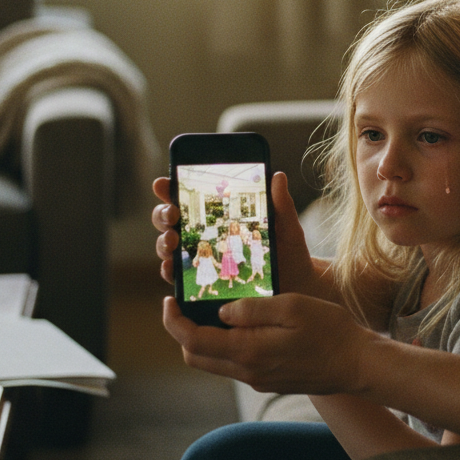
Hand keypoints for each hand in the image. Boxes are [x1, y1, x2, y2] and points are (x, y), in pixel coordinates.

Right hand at [153, 171, 322, 294]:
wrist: (295, 285)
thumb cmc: (288, 251)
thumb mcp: (286, 225)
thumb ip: (280, 202)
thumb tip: (277, 175)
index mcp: (221, 216)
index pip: (190, 199)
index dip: (171, 189)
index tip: (163, 183)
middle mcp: (205, 235)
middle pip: (171, 220)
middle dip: (163, 213)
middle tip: (172, 213)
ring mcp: (201, 258)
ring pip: (168, 246)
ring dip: (163, 241)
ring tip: (172, 239)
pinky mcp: (203, 281)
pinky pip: (178, 277)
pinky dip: (169, 270)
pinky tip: (171, 266)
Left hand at [162, 292, 378, 394]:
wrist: (357, 364)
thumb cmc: (330, 330)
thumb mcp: (291, 306)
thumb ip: (252, 308)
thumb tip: (222, 310)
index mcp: (248, 351)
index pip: (193, 341)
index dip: (174, 322)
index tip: (168, 301)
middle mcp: (247, 371)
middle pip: (196, 357)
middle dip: (182, 331)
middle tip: (185, 303)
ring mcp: (258, 379)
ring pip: (214, 362)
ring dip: (203, 338)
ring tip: (211, 308)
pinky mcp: (269, 380)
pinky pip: (234, 364)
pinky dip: (225, 344)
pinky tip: (239, 323)